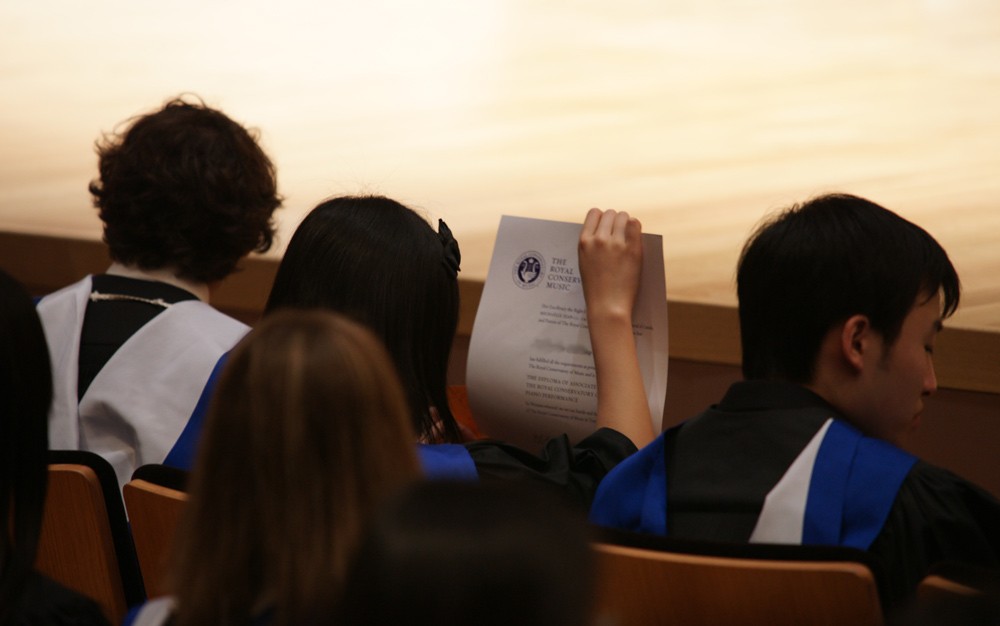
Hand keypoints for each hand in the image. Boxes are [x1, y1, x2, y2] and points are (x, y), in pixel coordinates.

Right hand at [578, 208, 642, 322]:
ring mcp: (615, 243)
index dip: (602, 218)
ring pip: (623, 216)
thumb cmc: (597, 289)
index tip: (606, 226)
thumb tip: (607, 230)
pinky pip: (635, 224)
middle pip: (610, 213)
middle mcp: (598, 239)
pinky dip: (636, 227)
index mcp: (583, 242)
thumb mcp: (585, 263)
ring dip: (626, 222)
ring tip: (628, 234)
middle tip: (620, 232)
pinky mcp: (632, 249)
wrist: (607, 306)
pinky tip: (635, 237)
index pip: (594, 213)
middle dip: (615, 220)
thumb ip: (592, 246)